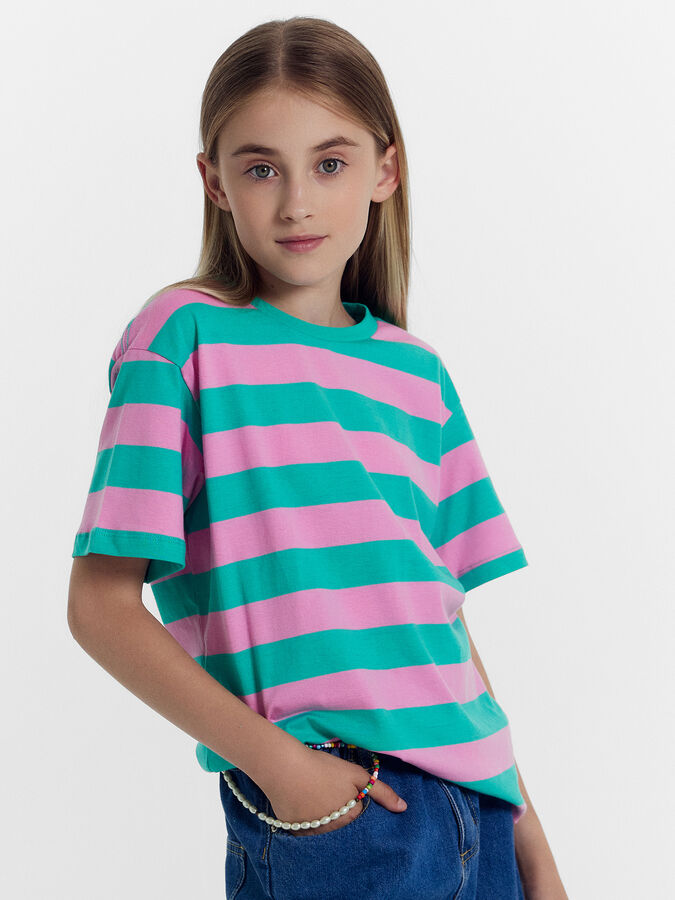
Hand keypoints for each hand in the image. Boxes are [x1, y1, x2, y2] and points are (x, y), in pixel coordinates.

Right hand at [258, 745, 406, 835]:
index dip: (352, 798)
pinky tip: (301, 801)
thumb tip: (403, 809)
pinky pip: (305, 830)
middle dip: (339, 810)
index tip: (343, 787)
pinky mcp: (293, 832)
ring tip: (313, 794)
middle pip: (342, 823)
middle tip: (327, 789)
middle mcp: (332, 832)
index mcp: (350, 818)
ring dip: (323, 816)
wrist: (283, 767)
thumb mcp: (356, 775)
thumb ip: (381, 792)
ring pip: (324, 828)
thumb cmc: (322, 768)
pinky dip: (306, 819)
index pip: (359, 814)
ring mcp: (311, 834)